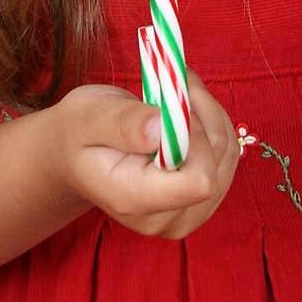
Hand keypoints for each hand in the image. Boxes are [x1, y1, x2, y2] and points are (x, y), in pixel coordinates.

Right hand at [48, 69, 238, 239]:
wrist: (75, 154)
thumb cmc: (79, 131)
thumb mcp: (89, 116)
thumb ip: (123, 123)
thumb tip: (163, 128)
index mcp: (134, 199)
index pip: (198, 181)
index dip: (196, 137)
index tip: (173, 104)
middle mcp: (164, 219)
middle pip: (216, 166)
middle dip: (202, 115)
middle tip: (174, 82)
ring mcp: (184, 216)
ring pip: (226, 156)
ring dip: (208, 114)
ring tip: (176, 93)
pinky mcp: (198, 203)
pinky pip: (226, 157)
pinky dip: (213, 124)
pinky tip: (186, 110)